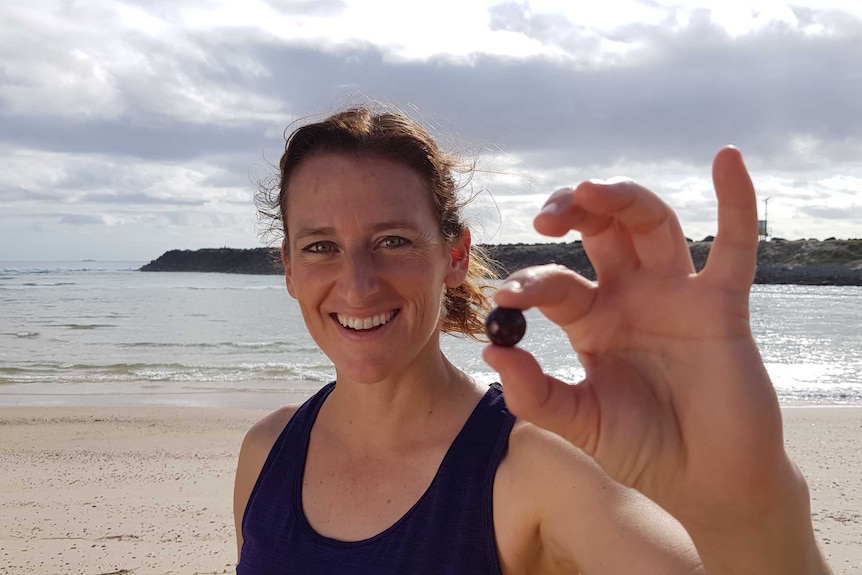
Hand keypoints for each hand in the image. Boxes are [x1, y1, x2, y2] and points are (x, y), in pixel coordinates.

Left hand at [483, 147, 827, 571]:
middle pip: (600, 230)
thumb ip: (536, 393)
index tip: (507, 295)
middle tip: (545, 217)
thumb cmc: (640, 447)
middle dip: (572, 211)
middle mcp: (630, 294)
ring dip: (624, 199)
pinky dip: (735, 202)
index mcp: (591, 318)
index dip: (532, 283)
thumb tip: (491, 350)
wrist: (704, 479)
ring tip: (591, 190)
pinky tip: (726, 159)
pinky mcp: (722, 304)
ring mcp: (676, 293)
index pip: (556, 283)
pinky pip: (734, 245)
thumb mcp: (579, 421)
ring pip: (651, 224)